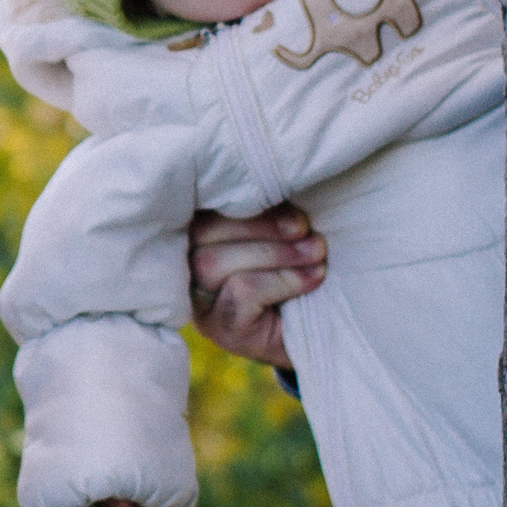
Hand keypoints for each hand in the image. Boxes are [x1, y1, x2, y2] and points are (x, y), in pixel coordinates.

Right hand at [186, 202, 326, 370]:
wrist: (322, 333)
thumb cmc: (296, 268)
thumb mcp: (278, 231)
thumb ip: (264, 208)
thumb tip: (280, 174)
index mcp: (194, 233)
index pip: (195, 206)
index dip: (230, 194)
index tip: (276, 186)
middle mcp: (185, 267)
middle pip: (200, 232)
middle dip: (258, 224)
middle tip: (304, 227)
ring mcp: (198, 302)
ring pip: (214, 263)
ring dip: (273, 252)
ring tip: (316, 252)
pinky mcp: (220, 328)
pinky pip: (242, 291)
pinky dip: (283, 280)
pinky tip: (314, 278)